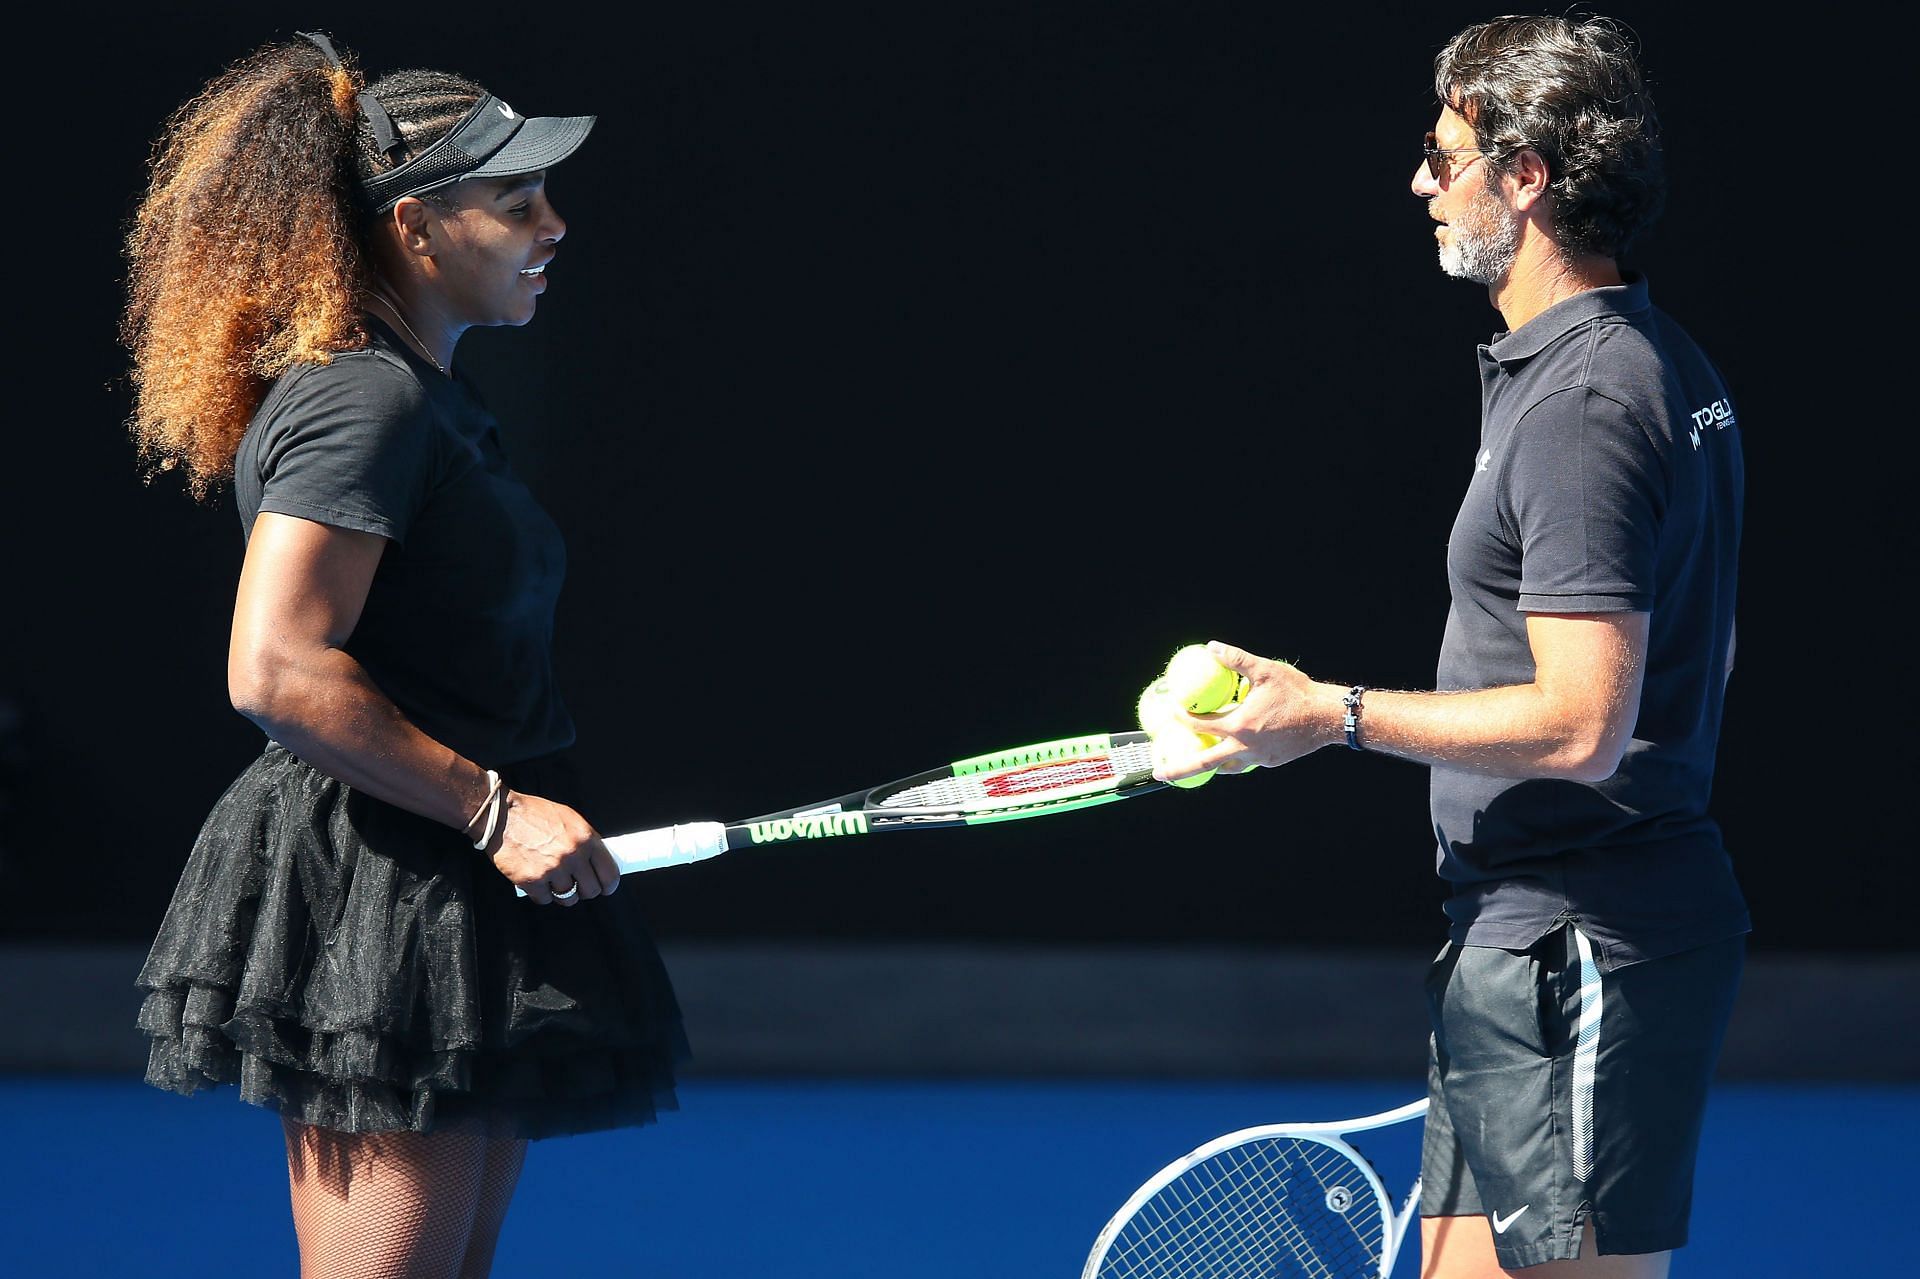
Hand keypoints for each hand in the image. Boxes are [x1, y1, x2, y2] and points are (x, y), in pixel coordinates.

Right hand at [486, 791, 620, 905]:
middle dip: (584, 891)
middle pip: (590, 890)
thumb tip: (597, 861)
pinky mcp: (532, 881)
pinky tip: (538, 881)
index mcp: (586, 838)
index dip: (608, 885)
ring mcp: (553, 869)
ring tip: (554, 883)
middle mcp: (573, 855)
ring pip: (568, 898)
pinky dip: (542, 894)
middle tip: (576, 886)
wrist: (501, 816)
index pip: (609, 873)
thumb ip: (585, 840)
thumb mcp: (569, 818)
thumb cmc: (534, 814)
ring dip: (563, 894)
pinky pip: (545, 899)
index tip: (605, 888)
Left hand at [1154, 641, 1342, 780]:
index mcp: (1239, 726)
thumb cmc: (1298, 693)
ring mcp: (1258, 758)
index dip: (1182, 717)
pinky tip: (1236, 744)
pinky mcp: (1271, 761)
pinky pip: (1247, 760)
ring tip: (1196, 761)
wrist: (1328, 717)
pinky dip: (1237, 754)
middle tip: (1157, 772)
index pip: (1200, 725)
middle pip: (1203, 762)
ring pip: (1227, 766)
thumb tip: (1212, 647)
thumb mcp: (1266, 671)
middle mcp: (1245, 747)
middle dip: (1177, 769)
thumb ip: (1236, 660)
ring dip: (1211, 763)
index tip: (1172, 711)